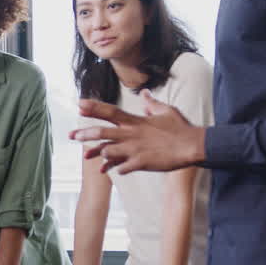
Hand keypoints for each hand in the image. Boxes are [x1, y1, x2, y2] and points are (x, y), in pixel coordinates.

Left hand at [69, 91, 204, 174]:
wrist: (193, 146)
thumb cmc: (181, 128)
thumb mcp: (167, 111)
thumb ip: (152, 103)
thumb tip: (145, 94)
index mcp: (136, 121)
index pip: (111, 111)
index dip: (94, 107)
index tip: (79, 104)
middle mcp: (133, 134)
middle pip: (103, 132)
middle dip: (85, 134)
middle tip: (71, 136)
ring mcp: (136, 149)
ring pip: (109, 151)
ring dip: (99, 153)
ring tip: (90, 156)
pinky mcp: (142, 163)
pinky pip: (122, 167)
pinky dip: (115, 169)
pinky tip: (110, 170)